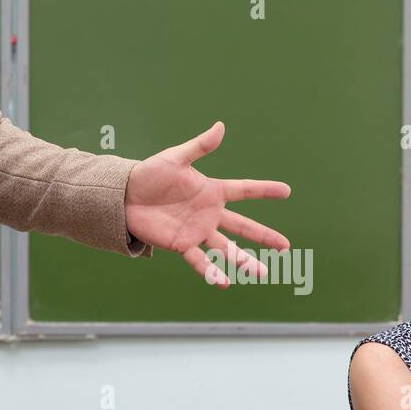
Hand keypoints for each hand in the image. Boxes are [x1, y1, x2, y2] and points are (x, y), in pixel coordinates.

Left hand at [124, 121, 291, 286]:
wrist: (124, 197)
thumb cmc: (149, 175)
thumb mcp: (175, 158)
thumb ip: (199, 147)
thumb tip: (220, 126)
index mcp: (211, 191)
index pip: (244, 191)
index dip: (264, 191)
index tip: (286, 191)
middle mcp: (209, 214)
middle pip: (242, 227)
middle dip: (264, 236)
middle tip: (285, 247)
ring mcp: (197, 231)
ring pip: (226, 249)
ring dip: (244, 261)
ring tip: (262, 273)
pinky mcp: (181, 245)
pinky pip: (199, 261)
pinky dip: (211, 271)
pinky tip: (224, 282)